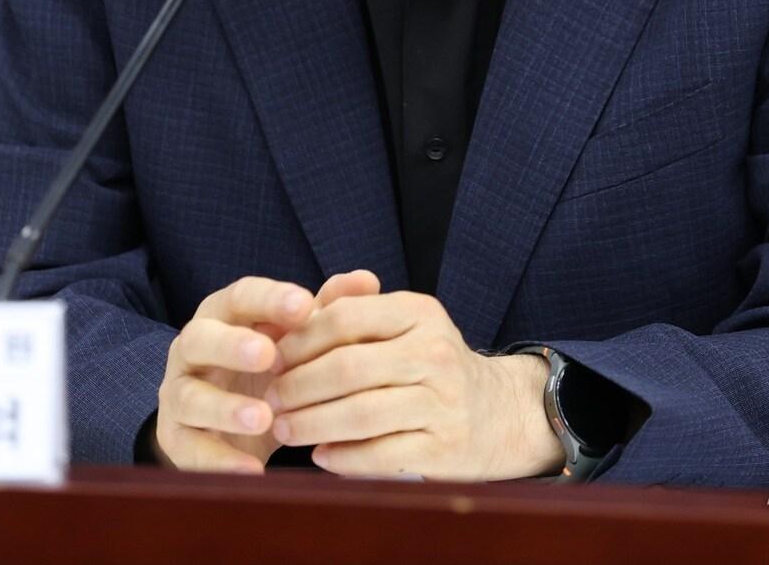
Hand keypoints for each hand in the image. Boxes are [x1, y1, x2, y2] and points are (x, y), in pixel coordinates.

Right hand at [154, 269, 379, 473]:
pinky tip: (253, 470)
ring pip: (190, 396)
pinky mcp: (176, 438)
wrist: (229, 421)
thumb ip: (327, 309)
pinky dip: (220, 461)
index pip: (240, 296)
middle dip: (232, 345)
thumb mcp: (296, 337)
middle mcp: (193, 348)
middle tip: (268, 354)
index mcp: (223, 314)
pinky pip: (190, 450)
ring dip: (225, 408)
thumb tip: (366, 280)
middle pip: (200, 337)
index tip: (304, 305)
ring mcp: (178, 393)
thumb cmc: (269, 365)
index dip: (269, 299)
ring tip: (264, 417)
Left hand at [266, 291, 562, 479]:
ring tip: (284, 430)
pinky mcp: (445, 449)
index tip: (273, 358)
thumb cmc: (429, 363)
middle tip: (270, 398)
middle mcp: (435, 352)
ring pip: (360, 414)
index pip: (346, 317)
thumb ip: (350, 311)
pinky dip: (343, 458)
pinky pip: (381, 455)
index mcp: (419, 312)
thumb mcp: (402, 324)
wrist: (498, 412)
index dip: (301, 339)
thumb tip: (286, 322)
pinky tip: (320, 455)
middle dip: (299, 386)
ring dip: (312, 424)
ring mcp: (444, 402)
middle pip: (347, 367)